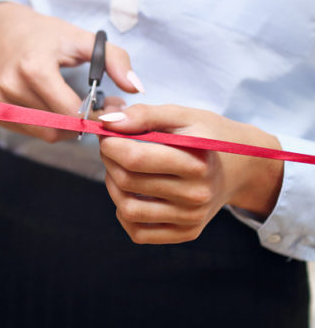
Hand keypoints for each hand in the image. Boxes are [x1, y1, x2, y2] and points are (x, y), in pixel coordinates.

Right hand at [0, 1, 142, 141]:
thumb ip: (114, 59)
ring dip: (67, 127)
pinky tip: (55, 108)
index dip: (95, 116)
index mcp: (34, 68)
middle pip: (58, 127)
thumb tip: (135, 87)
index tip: (110, 108)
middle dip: (84, 123)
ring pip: (45, 133)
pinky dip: (47, 125)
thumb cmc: (42, 34)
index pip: (70, 112)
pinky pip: (30, 131)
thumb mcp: (80, 38)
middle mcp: (12, 87)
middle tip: (98, 109)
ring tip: (78, 108)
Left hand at [99, 104, 283, 243]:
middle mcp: (196, 194)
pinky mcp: (186, 232)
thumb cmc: (208, 136)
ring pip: (128, 209)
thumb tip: (107, 122)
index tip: (107, 134)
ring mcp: (192, 217)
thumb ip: (144, 115)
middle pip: (127, 181)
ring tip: (120, 170)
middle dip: (108, 160)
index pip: (135, 158)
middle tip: (112, 148)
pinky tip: (132, 194)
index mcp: (196, 162)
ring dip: (112, 187)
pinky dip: (124, 214)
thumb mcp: (182, 115)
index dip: (110, 144)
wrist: (242, 167)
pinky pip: (139, 233)